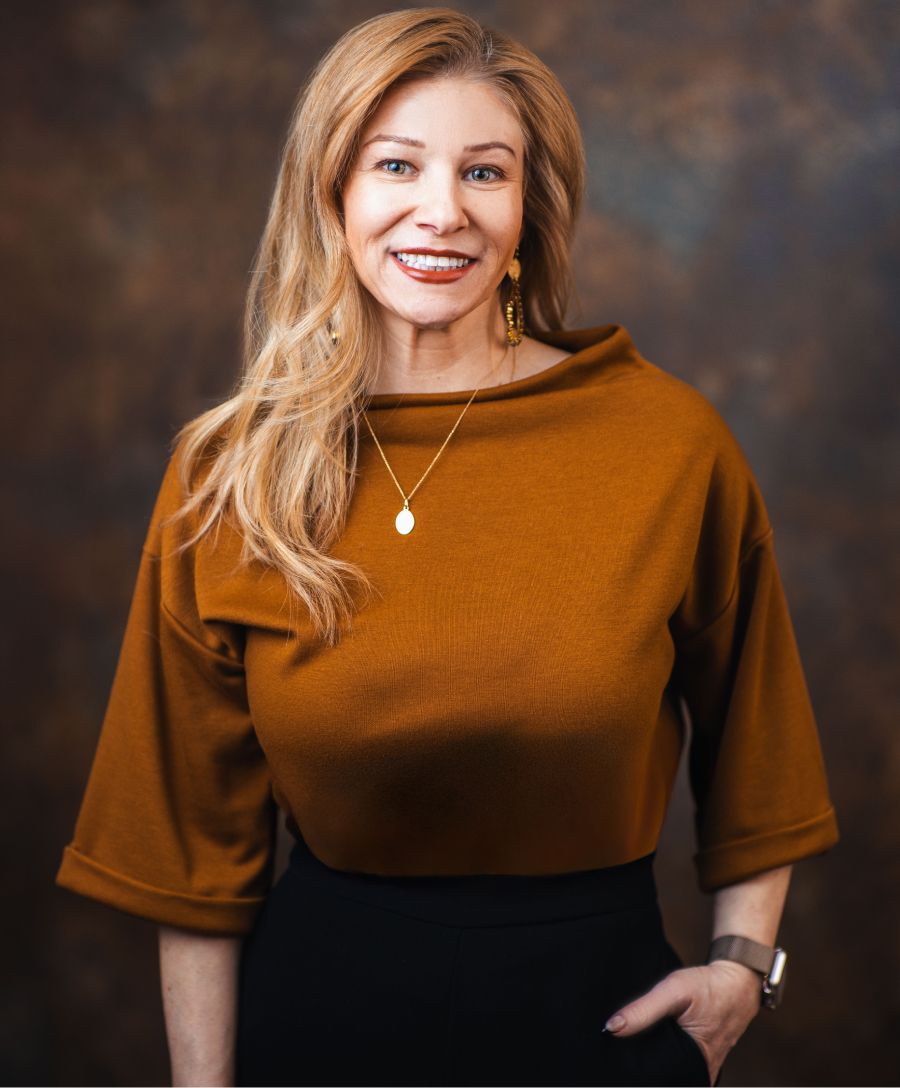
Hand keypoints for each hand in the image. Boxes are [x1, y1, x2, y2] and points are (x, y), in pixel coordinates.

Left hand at [603, 960, 760, 1083]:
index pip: (659, 1080)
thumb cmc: (709, 986)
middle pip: (665, 1079)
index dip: (638, 1074)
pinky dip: (668, 1060)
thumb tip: (611, 1028)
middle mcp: (702, 1073)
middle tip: (622, 1061)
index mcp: (695, 1064)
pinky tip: (652, 1048)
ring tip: (633, 1055)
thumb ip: (644, 1010)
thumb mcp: (673, 991)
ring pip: (673, 1074)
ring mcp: (705, 1069)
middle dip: (647, 1071)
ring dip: (657, 1066)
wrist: (740, 981)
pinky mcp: (705, 1060)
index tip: (620, 1067)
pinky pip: (682, 1066)